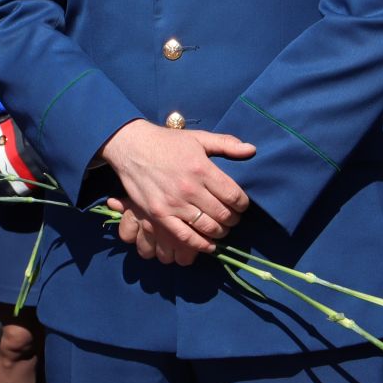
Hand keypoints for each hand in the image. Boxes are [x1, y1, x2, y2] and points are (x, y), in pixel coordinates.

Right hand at [98, 119, 255, 264]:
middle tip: (232, 217)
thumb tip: (251, 150)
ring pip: (208, 228)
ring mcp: (174, 204)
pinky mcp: (160, 215)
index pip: (234, 196)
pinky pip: (186, 237)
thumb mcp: (198, 138)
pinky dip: (201, 244)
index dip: (243, 204)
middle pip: (224, 214)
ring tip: (221, 227)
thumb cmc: (167, 142)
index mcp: (202, 169)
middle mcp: (190, 188)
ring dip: (220, 232)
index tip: (241, 205)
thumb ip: (226, 144)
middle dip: (234, 219)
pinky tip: (209, 244)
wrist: (131, 147)